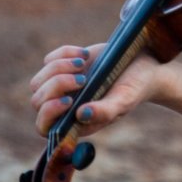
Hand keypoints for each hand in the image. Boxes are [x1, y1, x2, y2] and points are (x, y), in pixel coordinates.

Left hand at [28, 42, 164, 137]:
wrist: (143, 63)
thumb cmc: (136, 87)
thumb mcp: (125, 100)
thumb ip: (105, 111)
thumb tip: (80, 115)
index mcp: (77, 122)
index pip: (44, 127)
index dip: (48, 114)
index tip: (68, 100)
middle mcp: (66, 106)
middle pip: (38, 101)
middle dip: (56, 86)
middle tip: (83, 78)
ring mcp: (63, 86)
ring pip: (38, 82)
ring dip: (57, 69)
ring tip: (82, 63)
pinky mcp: (64, 66)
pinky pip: (48, 60)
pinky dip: (63, 54)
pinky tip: (84, 55)